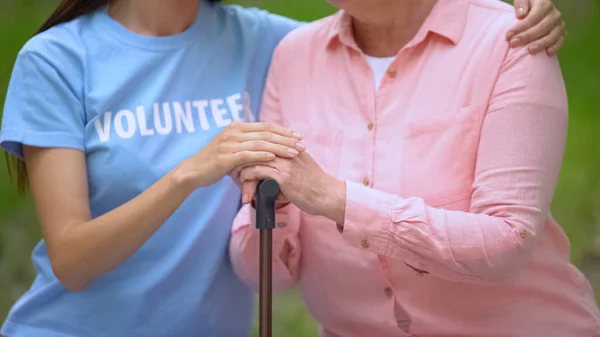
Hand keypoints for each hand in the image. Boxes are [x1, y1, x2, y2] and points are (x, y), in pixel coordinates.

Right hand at [177, 122, 304, 188]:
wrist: (194, 171)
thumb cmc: (215, 162)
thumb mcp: (232, 148)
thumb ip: (247, 144)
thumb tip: (268, 145)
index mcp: (237, 127)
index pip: (265, 126)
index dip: (283, 131)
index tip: (298, 136)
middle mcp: (234, 132)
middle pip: (266, 133)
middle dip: (286, 139)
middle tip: (302, 144)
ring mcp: (229, 143)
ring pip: (260, 143)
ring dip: (279, 147)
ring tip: (294, 152)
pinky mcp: (226, 157)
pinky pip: (248, 154)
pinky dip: (262, 155)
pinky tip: (274, 157)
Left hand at [236, 152, 345, 222]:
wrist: (328, 196)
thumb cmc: (315, 186)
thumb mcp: (302, 167)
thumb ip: (288, 163)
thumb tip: (273, 170)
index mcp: (291, 146)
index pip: (264, 139)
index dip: (249, 147)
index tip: (239, 155)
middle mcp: (287, 151)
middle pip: (256, 147)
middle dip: (241, 156)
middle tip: (232, 165)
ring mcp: (285, 163)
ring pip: (254, 159)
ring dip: (240, 167)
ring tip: (234, 176)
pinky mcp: (283, 177)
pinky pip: (257, 172)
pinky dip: (246, 177)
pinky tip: (241, 182)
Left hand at [507, 0, 564, 55]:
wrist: (536, 13)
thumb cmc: (526, 7)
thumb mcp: (523, 0)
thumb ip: (521, 3)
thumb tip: (521, 15)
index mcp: (544, 4)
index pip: (533, 17)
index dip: (520, 27)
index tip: (508, 35)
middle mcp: (554, 14)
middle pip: (542, 27)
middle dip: (527, 36)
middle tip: (514, 43)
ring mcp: (559, 24)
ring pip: (552, 35)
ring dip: (541, 43)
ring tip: (530, 51)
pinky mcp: (562, 33)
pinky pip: (561, 40)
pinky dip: (556, 47)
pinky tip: (548, 53)